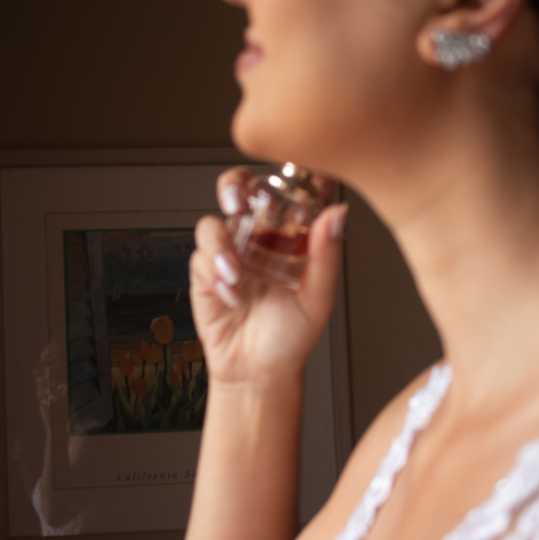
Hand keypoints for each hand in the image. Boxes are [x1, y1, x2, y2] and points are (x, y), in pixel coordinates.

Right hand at [189, 167, 346, 385]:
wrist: (257, 372)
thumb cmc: (291, 336)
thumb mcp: (318, 297)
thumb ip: (326, 255)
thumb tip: (337, 212)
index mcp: (292, 236)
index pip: (291, 190)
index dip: (292, 172)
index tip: (294, 168)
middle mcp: (259, 237)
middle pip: (242, 189)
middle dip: (235, 186)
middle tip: (239, 200)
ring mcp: (230, 251)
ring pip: (213, 220)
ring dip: (220, 243)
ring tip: (235, 275)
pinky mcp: (206, 271)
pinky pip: (200, 256)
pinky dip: (214, 273)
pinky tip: (231, 296)